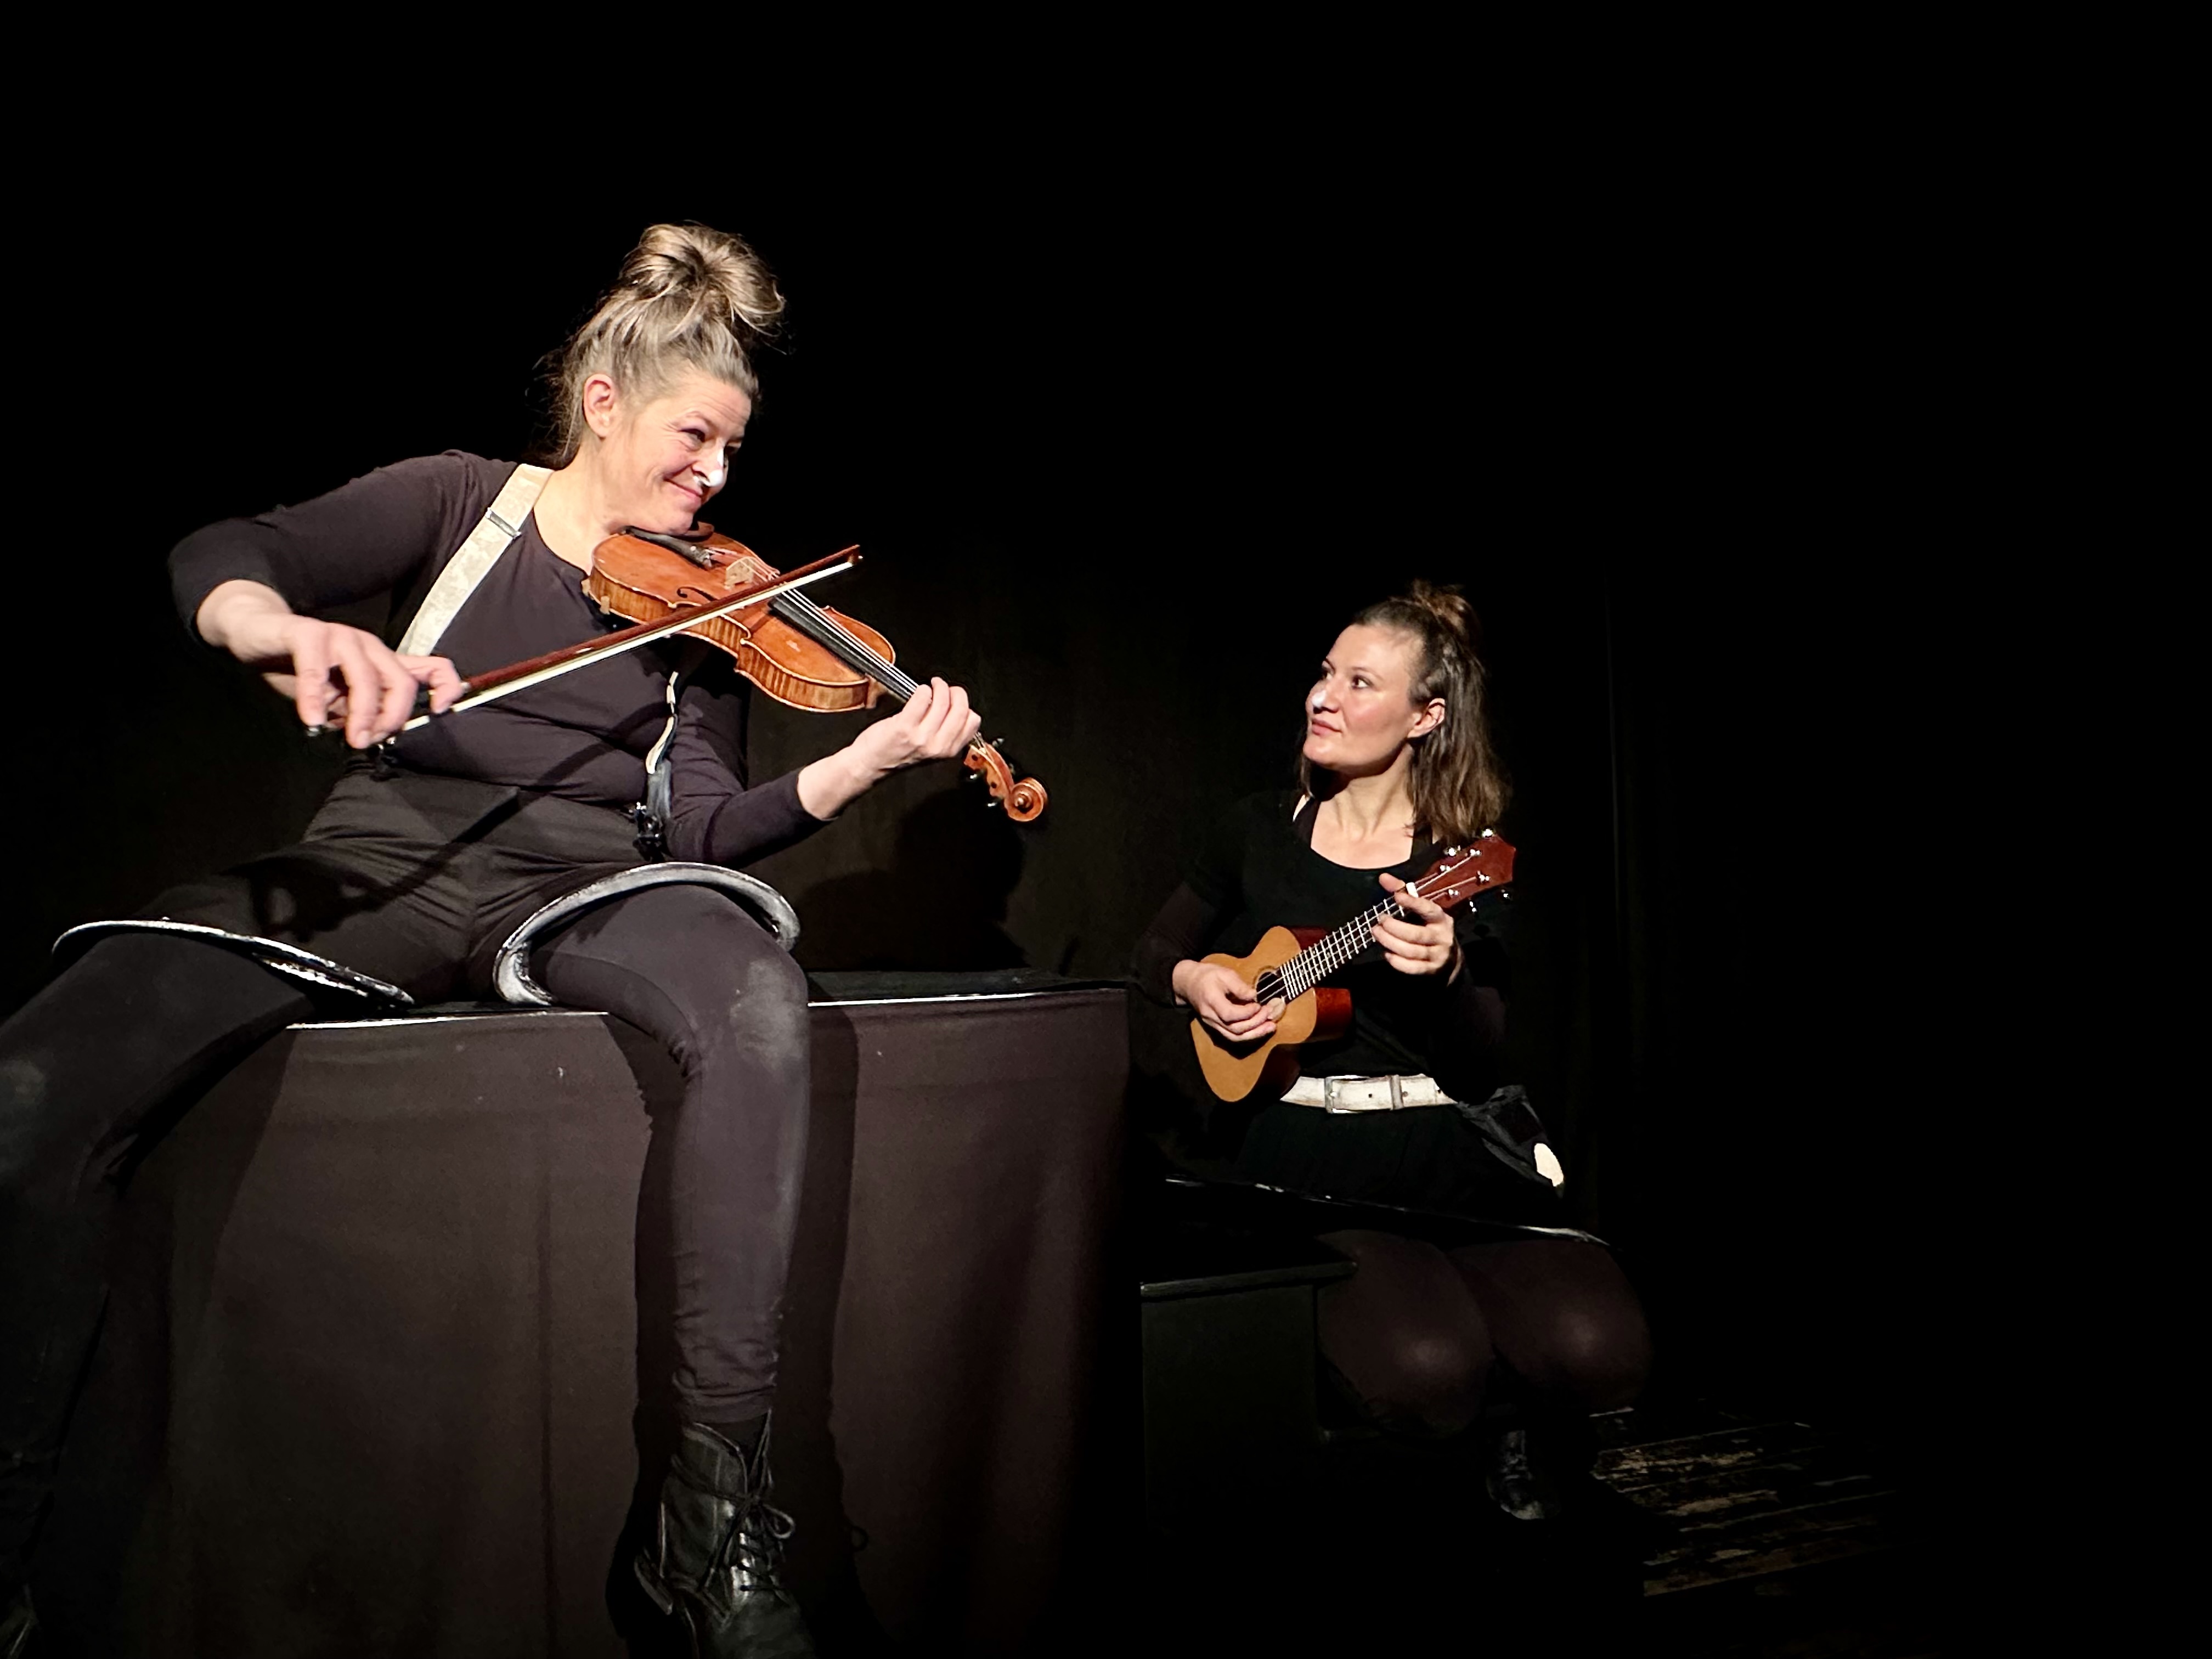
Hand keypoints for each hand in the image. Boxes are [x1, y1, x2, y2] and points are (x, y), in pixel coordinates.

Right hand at [197, 580, 463, 747]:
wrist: (256, 635)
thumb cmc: (301, 669)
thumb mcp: (339, 697)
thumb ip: (360, 712)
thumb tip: (374, 737)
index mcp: (382, 660)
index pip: (433, 668)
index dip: (447, 687)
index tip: (439, 711)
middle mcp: (368, 645)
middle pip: (400, 681)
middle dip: (391, 717)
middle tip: (369, 740)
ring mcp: (340, 636)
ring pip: (365, 676)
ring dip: (361, 713)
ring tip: (350, 738)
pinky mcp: (308, 633)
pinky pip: (317, 669)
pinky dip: (315, 698)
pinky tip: (310, 721)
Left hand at [847, 677, 980, 774]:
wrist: (870, 763)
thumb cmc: (896, 755)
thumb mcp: (932, 750)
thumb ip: (946, 734)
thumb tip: (957, 710)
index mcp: (948, 751)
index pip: (972, 721)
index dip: (965, 705)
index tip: (956, 699)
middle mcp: (938, 745)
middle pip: (961, 709)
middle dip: (955, 692)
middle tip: (945, 687)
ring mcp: (922, 737)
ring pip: (943, 701)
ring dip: (938, 686)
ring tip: (932, 685)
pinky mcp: (904, 726)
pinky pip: (922, 697)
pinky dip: (922, 689)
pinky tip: (918, 691)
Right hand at [1173, 959, 1281, 1042]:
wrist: (1189, 983)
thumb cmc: (1207, 976)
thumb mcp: (1224, 973)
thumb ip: (1239, 986)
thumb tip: (1254, 996)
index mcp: (1211, 1001)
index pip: (1229, 1014)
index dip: (1247, 1012)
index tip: (1259, 1004)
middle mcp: (1211, 1017)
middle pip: (1234, 1029)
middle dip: (1255, 1023)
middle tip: (1269, 1012)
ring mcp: (1213, 1024)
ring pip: (1234, 1036)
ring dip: (1255, 1033)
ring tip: (1271, 1026)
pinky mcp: (1217, 1027)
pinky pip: (1233, 1036)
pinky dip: (1249, 1034)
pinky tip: (1261, 1029)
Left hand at [1373, 872, 1459, 976]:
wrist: (1449, 958)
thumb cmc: (1430, 928)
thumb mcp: (1422, 909)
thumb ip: (1404, 892)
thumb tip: (1383, 878)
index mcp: (1441, 918)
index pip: (1429, 909)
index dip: (1413, 903)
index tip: (1396, 896)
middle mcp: (1441, 937)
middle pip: (1416, 934)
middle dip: (1395, 928)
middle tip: (1380, 920)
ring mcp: (1437, 955)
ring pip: (1411, 951)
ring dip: (1391, 942)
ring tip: (1377, 933)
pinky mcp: (1430, 970)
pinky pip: (1412, 967)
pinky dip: (1397, 962)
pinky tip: (1387, 953)